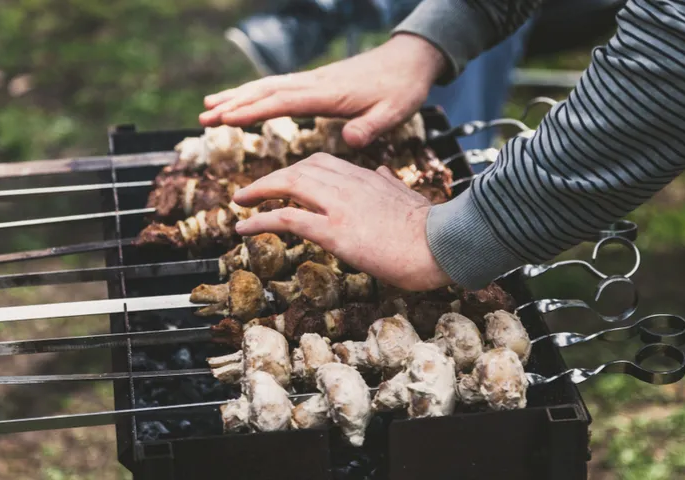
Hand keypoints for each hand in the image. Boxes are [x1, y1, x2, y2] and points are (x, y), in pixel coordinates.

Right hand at [200, 34, 446, 148]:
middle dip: (233, 104)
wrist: (409, 61)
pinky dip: (253, 93)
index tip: (226, 119)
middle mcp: (314, 83)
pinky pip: (276, 86)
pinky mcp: (314, 82)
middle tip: (203, 118)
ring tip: (207, 109)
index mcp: (329, 93)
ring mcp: (312, 80)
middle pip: (266, 91)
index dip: (254, 111)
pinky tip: (240, 100)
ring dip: (236, 96)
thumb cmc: (402, 89)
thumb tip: (350, 141)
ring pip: (267, 86)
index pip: (284, 102)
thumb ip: (372, 127)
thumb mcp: (394, 112)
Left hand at [232, 154, 452, 290]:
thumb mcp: (408, 196)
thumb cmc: (431, 228)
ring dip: (259, 192)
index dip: (296, 170)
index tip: (282, 181)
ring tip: (241, 204)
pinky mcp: (334, 231)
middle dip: (270, 178)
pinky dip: (260, 220)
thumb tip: (380, 171)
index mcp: (365, 177)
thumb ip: (388, 182)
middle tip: (250, 192)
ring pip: (288, 185)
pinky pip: (287, 218)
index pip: (321, 163)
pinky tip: (244, 228)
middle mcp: (348, 184)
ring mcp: (339, 206)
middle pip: (299, 169)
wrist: (444, 244)